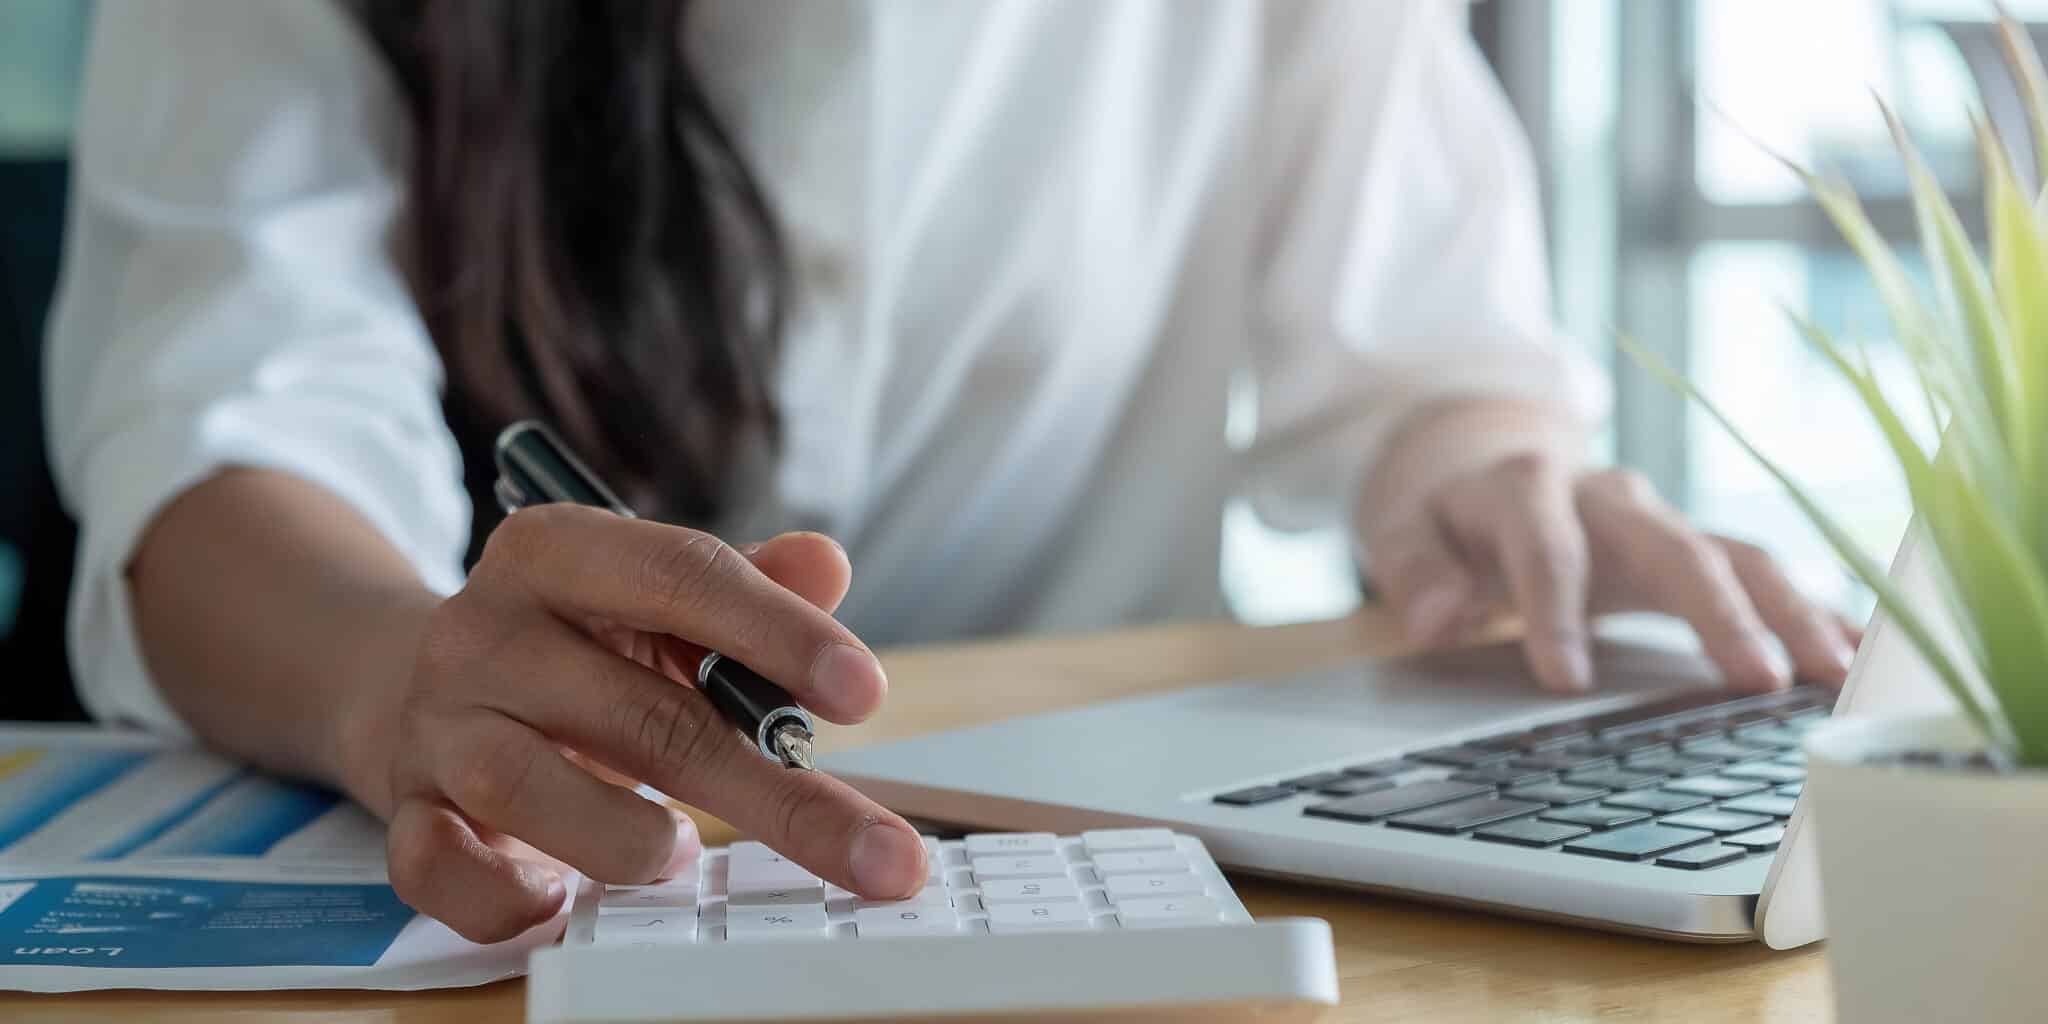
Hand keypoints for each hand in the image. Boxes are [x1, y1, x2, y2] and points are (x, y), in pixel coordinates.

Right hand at [341, 507, 927, 942]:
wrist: (414, 681)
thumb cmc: (577, 643)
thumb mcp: (658, 599)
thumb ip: (748, 583)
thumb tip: (827, 565)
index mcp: (559, 553)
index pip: (681, 575)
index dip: (779, 633)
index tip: (866, 693)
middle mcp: (486, 630)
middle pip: (639, 710)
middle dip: (774, 793)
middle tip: (877, 853)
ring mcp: (439, 724)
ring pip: (523, 785)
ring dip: (625, 837)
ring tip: (685, 854)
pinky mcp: (406, 810)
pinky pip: (437, 867)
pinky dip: (504, 898)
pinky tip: (561, 901)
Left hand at [1363, 416, 1858, 694]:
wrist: (1479, 461)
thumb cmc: (1443, 511)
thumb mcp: (1401, 528)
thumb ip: (1415, 571)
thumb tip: (1439, 617)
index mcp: (1528, 489)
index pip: (1547, 550)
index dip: (1554, 613)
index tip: (1562, 682)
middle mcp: (1609, 497)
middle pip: (1673, 548)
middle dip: (1718, 613)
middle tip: (1756, 681)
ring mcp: (1659, 521)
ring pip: (1737, 558)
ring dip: (1790, 615)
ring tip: (1836, 675)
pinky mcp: (1690, 549)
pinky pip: (1758, 576)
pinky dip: (1809, 611)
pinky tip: (1858, 655)